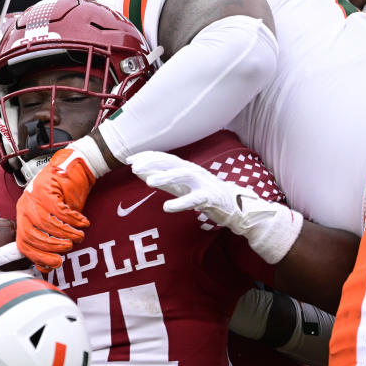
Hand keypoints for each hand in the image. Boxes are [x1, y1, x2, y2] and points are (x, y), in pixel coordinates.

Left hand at [16, 142, 101, 271]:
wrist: (75, 166)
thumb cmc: (66, 195)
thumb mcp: (55, 220)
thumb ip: (49, 240)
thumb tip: (47, 267)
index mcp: (24, 216)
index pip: (23, 243)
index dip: (38, 256)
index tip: (55, 264)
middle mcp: (25, 206)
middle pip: (31, 234)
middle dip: (51, 246)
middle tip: (68, 248)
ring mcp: (34, 196)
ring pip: (45, 223)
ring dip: (65, 233)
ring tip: (79, 236)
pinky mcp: (47, 187)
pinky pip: (59, 210)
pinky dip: (73, 220)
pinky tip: (83, 223)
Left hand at [128, 150, 301, 263]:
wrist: (236, 208)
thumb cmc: (206, 196)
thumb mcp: (182, 187)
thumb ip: (163, 181)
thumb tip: (139, 173)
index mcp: (187, 168)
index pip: (165, 158)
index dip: (148, 157)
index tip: (129, 159)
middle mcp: (195, 172)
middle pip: (172, 163)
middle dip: (153, 162)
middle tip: (133, 166)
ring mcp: (204, 183)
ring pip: (184, 175)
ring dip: (166, 177)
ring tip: (149, 182)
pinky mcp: (212, 198)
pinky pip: (195, 199)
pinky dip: (181, 202)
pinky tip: (167, 207)